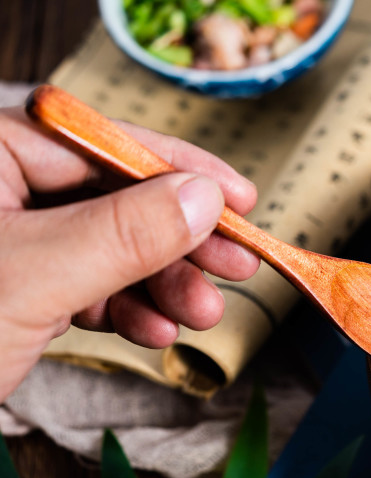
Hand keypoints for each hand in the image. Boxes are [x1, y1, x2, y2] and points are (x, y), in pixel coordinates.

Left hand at [0, 107, 259, 401]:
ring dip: (160, 287)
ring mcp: (7, 241)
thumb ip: (125, 232)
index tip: (239, 199)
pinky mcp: (12, 288)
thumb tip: (203, 198)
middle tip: (236, 268)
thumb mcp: (35, 277)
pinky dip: (124, 311)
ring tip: (199, 316)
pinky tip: (154, 333)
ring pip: (106, 249)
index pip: (100, 142)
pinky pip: (84, 286)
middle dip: (177, 243)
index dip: (179, 170)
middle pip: (114, 199)